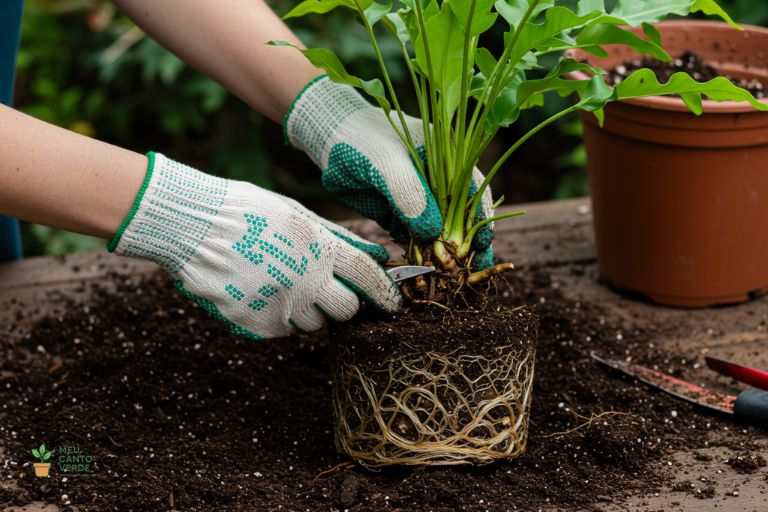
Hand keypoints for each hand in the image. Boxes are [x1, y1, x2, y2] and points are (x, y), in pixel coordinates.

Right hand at [109, 153, 400, 339]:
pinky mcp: (257, 325)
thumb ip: (340, 239)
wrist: (192, 227)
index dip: (386, 293)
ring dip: (307, 310)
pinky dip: (278, 316)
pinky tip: (259, 290)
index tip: (394, 304)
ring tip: (280, 282)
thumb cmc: (247, 212)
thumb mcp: (298, 216)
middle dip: (344, 304)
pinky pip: (282, 329)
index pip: (368, 277)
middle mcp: (305, 280)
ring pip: (314, 323)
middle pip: (347, 311)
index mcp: (319, 248)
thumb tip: (378, 255)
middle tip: (326, 291)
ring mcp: (281, 305)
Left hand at [284, 75, 495, 268]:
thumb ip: (409, 193)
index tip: (483, 244)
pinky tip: (423, 274)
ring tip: (450, 280)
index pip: (474, 190)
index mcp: (446, 158)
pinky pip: (414, 239)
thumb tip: (434, 231)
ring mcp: (417, 200)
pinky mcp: (399, 215)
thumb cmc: (362, 140)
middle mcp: (437, 181)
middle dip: (466, 245)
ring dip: (443, 255)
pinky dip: (419, 256)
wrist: (329, 138)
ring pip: (437, 232)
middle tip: (471, 273)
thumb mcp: (386, 162)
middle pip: (460, 216)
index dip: (482, 217)